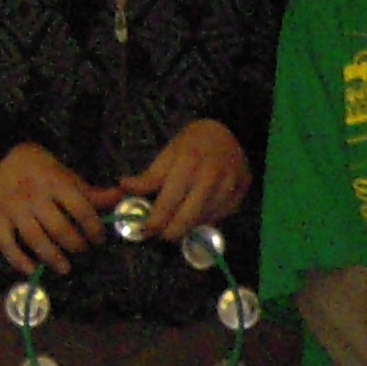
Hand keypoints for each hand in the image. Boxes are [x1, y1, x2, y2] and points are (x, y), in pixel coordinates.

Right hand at [0, 142, 111, 274]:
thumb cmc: (37, 167)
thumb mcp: (65, 173)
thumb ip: (89, 191)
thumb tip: (119, 196)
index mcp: (54, 182)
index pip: (81, 209)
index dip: (94, 228)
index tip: (99, 239)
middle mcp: (33, 196)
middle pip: (59, 228)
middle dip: (75, 244)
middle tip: (83, 250)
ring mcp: (13, 208)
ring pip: (35, 239)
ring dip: (52, 257)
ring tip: (65, 268)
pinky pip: (6, 244)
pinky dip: (19, 260)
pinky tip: (32, 269)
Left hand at [116, 118, 249, 239]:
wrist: (229, 131)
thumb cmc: (192, 143)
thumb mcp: (168, 154)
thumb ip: (149, 176)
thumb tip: (124, 186)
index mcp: (187, 163)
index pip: (168, 203)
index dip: (155, 222)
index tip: (146, 231)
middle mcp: (210, 175)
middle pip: (188, 217)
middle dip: (172, 232)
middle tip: (163, 234)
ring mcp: (229, 183)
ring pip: (204, 219)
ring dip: (189, 226)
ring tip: (179, 223)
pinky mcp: (242, 190)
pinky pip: (221, 215)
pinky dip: (207, 219)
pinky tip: (198, 215)